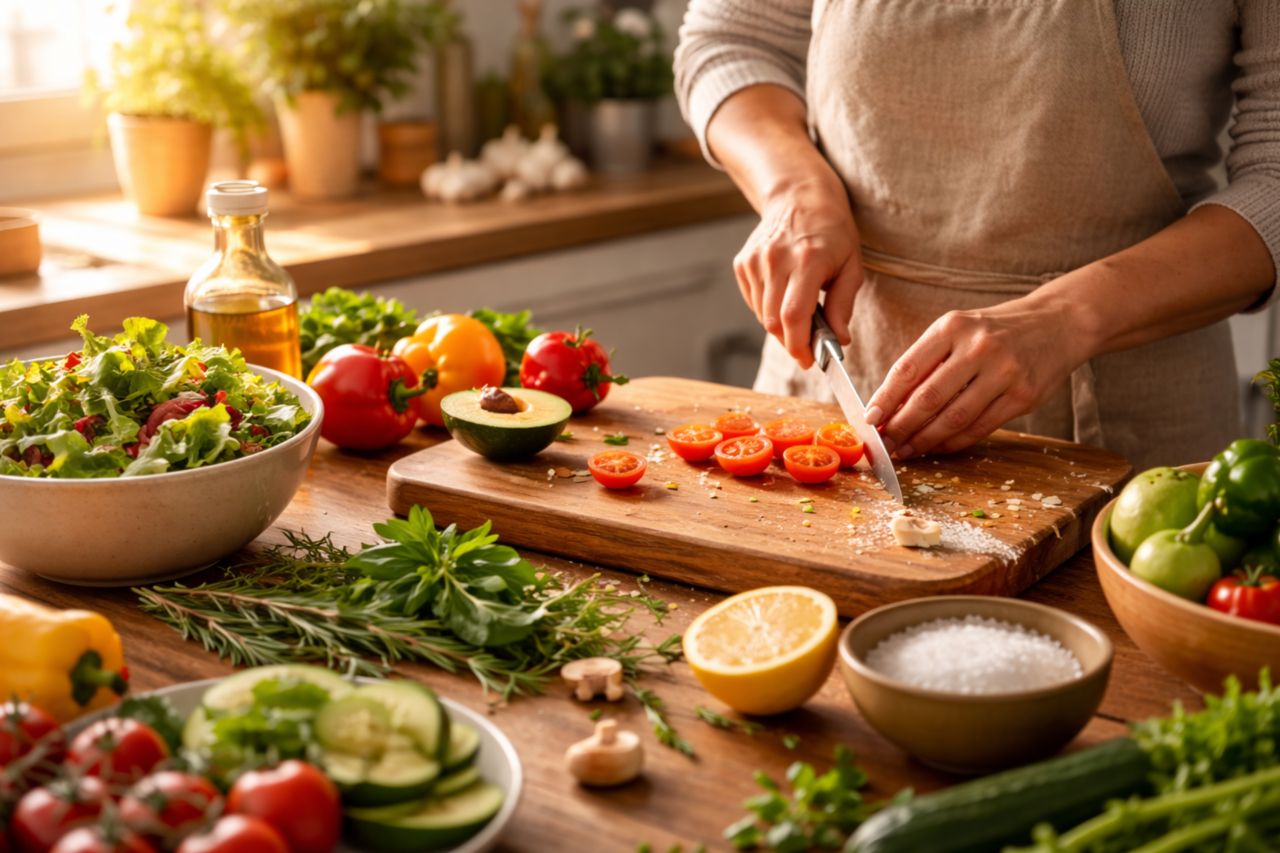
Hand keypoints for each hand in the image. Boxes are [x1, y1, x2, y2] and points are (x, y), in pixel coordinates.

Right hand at [733, 177, 864, 368]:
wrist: (800, 196)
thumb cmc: (832, 231)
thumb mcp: (852, 266)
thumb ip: (844, 306)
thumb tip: (840, 341)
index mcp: (808, 260)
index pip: (794, 316)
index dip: (799, 345)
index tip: (809, 360)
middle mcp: (776, 259)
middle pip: (773, 321)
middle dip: (790, 343)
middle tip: (806, 349)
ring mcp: (755, 260)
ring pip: (762, 314)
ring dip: (780, 326)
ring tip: (799, 316)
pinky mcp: (743, 263)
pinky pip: (753, 301)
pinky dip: (768, 310)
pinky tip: (783, 297)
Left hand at [863, 296, 1090, 458]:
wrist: (1058, 322)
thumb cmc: (996, 331)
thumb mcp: (959, 330)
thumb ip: (927, 362)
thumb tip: (890, 404)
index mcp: (952, 327)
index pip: (908, 368)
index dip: (885, 399)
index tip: (870, 419)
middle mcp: (978, 347)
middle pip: (928, 398)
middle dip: (901, 426)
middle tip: (885, 444)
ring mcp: (1004, 372)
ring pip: (953, 418)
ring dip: (925, 440)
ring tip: (906, 450)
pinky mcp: (1023, 396)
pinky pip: (980, 427)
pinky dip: (953, 442)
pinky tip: (937, 447)